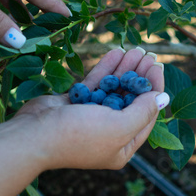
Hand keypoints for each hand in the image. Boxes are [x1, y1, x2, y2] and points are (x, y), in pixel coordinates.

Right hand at [11, 48, 168, 169]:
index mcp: (122, 146)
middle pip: (130, 100)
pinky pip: (96, 85)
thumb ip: (143, 112)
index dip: (153, 90)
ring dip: (124, 70)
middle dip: (139, 77)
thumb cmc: (79, 135)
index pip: (146, 116)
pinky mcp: (75, 105)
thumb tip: (163, 99)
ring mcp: (91, 118)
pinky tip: (116, 52)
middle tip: (148, 54)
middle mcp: (109, 133)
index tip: (157, 67)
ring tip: (135, 49)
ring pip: (113, 90)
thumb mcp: (119, 126)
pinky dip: (106, 69)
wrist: (33, 135)